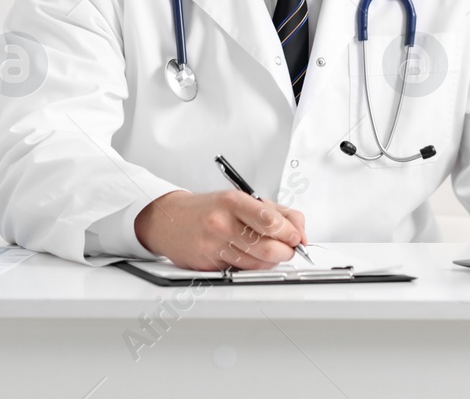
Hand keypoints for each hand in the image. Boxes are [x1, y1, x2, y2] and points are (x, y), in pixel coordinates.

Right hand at [133, 189, 306, 269]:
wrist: (169, 219)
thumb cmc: (209, 208)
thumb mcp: (241, 198)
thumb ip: (276, 213)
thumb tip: (300, 232)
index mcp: (233, 202)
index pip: (270, 221)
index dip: (290, 233)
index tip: (296, 237)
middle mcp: (222, 224)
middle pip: (268, 249)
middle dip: (286, 252)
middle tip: (288, 248)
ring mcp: (213, 246)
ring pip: (257, 265)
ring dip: (270, 261)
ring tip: (267, 250)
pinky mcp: (208, 265)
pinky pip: (241, 271)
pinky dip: (251, 266)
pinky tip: (245, 255)